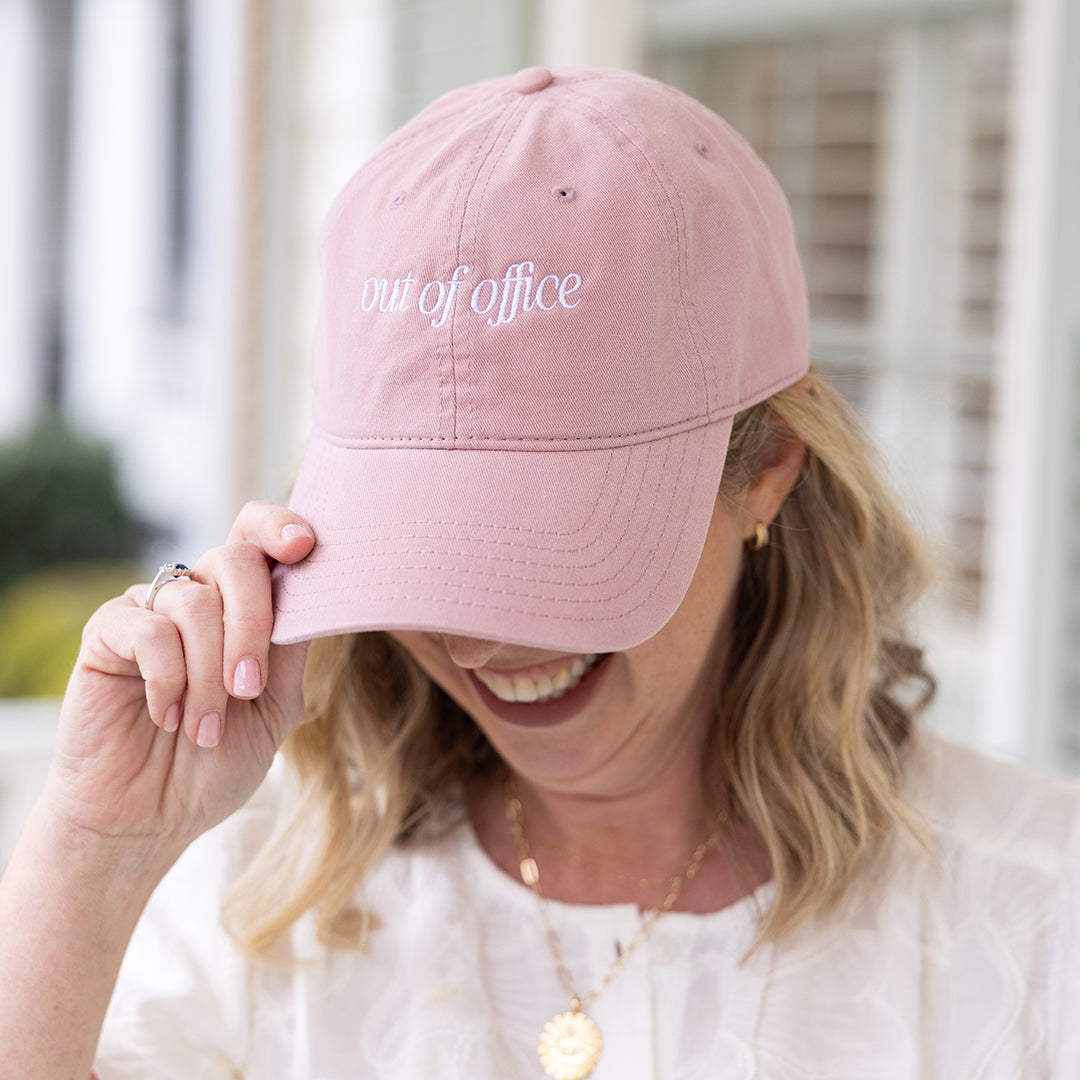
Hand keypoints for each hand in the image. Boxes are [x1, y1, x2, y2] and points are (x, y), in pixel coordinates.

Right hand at [43, 502, 315, 863]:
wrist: (151, 817)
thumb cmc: (217, 761)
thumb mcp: (276, 706)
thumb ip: (291, 648)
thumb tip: (315, 590)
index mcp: (245, 606)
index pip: (260, 538)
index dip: (281, 528)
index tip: (304, 545)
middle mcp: (200, 597)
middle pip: (235, 559)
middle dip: (253, 624)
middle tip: (249, 689)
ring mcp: (152, 610)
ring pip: (195, 602)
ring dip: (209, 674)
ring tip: (205, 728)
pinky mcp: (107, 633)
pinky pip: (149, 630)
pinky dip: (168, 679)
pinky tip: (167, 715)